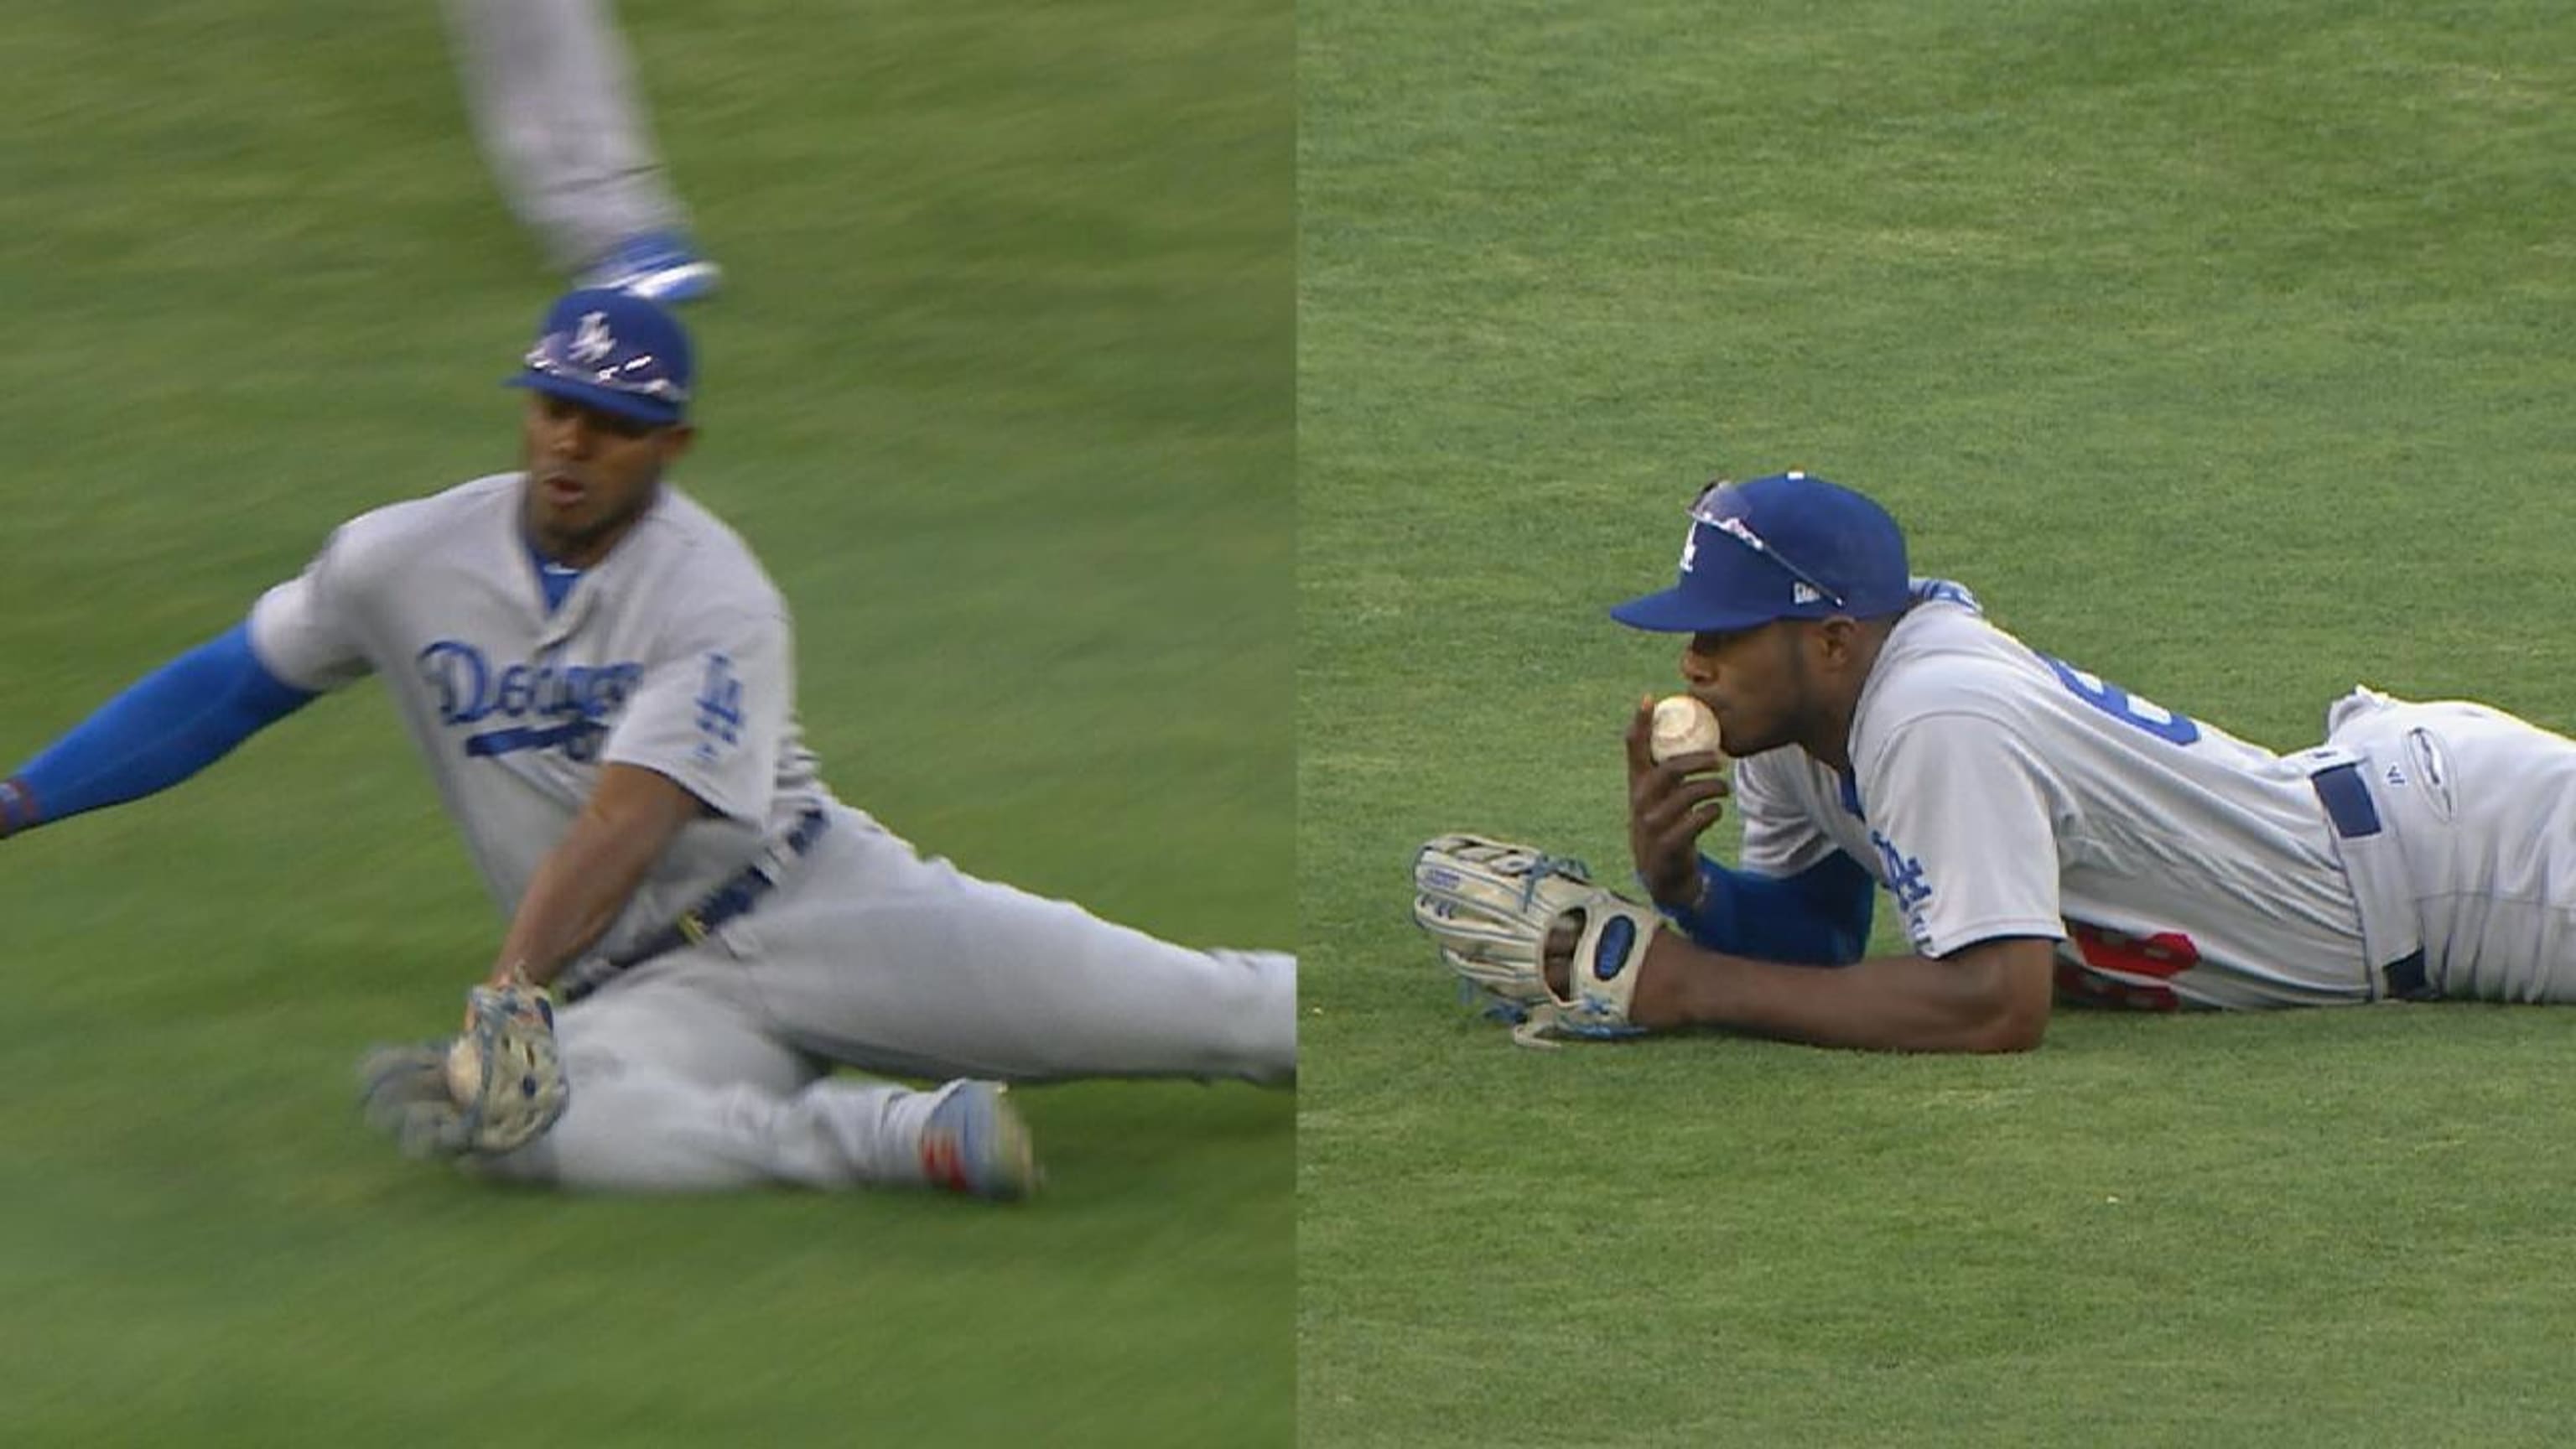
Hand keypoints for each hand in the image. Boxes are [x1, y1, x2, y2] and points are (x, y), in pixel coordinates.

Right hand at [1624, 695, 1729, 910]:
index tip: (1649, 698)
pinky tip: (1715, 811)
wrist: (1661, 874)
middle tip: (1718, 759)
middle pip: (1669, 769)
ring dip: (1712, 788)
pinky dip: (1711, 812)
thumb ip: (1667, 769)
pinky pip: (1695, 821)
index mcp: (1637, 783)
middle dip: (1697, 761)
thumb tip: (1692, 734)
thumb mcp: (1658, 795)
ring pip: (1686, 795)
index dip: (1639, 722)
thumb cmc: (1665, 824)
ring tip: (1723, 788)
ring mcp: (1651, 825)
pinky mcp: (1667, 846)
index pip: (1633, 747)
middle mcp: (1640, 801)